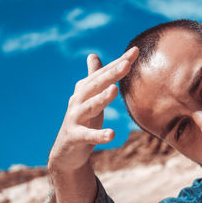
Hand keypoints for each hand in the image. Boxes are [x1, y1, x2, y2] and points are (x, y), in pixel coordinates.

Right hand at [48, 47, 138, 176]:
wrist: (65, 151)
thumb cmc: (82, 121)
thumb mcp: (89, 98)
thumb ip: (93, 77)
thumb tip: (93, 55)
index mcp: (85, 90)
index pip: (104, 73)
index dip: (119, 62)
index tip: (135, 50)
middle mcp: (78, 100)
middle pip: (96, 85)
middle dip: (112, 74)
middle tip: (127, 64)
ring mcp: (75, 118)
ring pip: (90, 106)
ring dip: (102, 98)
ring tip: (115, 90)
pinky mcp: (75, 137)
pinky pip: (88, 136)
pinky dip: (99, 135)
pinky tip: (112, 135)